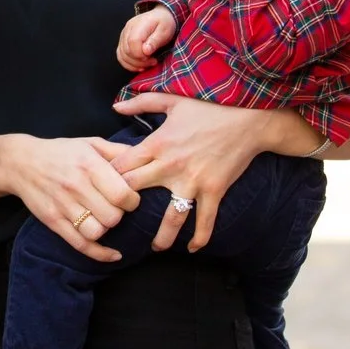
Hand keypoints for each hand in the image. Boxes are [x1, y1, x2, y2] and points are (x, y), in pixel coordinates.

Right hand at [0, 132, 140, 262]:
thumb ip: (119, 152)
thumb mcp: (90, 143)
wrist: (20, 162)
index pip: (122, 195)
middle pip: (113, 217)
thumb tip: (146, 160)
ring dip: (106, 228)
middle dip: (120, 214)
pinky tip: (113, 254)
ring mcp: (63, 206)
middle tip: (115, 207)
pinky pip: (81, 244)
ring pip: (97, 232)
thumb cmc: (61, 152)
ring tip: (103, 217)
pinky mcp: (53, 221)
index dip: (132, 200)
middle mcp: (76, 186)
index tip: (129, 197)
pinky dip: (100, 254)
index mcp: (89, 165)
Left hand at [105, 89, 311, 252]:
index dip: (105, 179)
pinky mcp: (214, 191)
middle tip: (119, 221)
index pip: (120, 167)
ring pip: (171, 218)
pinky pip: (205, 221)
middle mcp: (169, 166)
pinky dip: (200, 238)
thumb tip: (116, 108)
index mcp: (156, 144)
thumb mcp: (172, 100)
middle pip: (135, 193)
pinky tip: (193, 249)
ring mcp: (193, 181)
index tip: (101, 189)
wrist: (248, 118)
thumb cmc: (208, 107)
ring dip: (162, 237)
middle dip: (122, 207)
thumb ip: (141, 103)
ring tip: (156, 249)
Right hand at [117, 6, 175, 71]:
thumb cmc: (164, 23)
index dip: (141, 54)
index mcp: (138, 25)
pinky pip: (120, 56)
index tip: (153, 58)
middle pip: (126, 51)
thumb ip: (155, 40)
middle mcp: (127, 29)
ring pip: (122, 55)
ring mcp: (123, 35)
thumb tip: (145, 51)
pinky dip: (129, 64)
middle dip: (140, 61)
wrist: (160, 16)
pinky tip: (140, 66)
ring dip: (135, 64)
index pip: (133, 42)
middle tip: (153, 61)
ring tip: (148, 63)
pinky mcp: (123, 42)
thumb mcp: (165, 30)